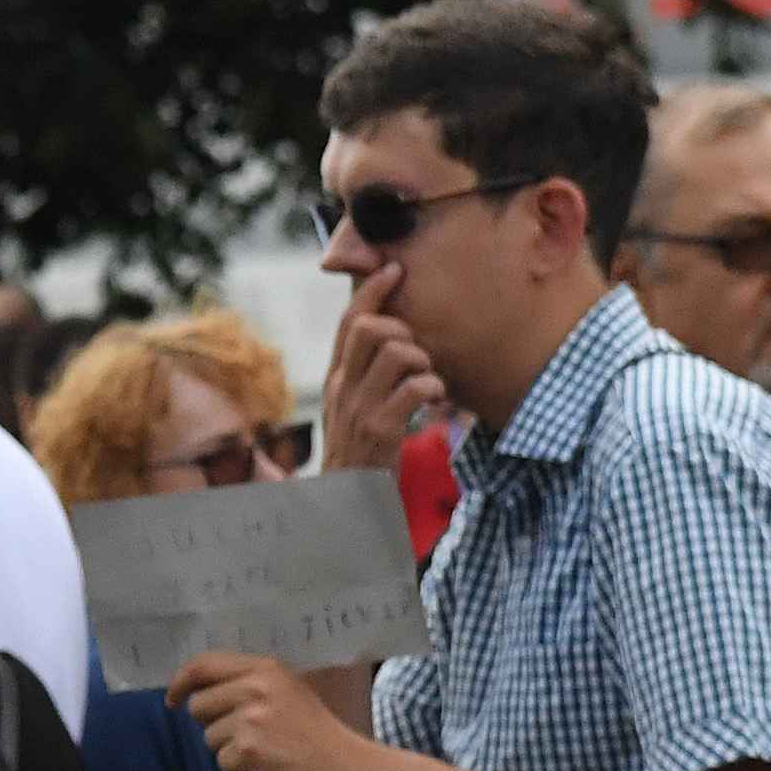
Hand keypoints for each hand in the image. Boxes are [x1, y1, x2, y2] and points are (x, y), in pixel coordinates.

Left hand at [170, 651, 378, 770]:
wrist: (350, 768)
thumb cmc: (318, 733)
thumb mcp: (287, 692)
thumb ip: (248, 684)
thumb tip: (196, 690)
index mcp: (266, 669)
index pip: (204, 665)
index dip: (181, 682)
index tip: (172, 699)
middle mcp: (255, 689)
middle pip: (198, 706)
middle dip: (213, 724)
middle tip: (248, 734)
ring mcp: (251, 720)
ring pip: (209, 738)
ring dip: (230, 749)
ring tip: (267, 750)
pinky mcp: (248, 752)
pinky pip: (222, 762)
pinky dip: (240, 770)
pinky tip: (269, 767)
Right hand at [322, 262, 442, 474]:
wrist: (344, 502)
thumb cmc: (358, 453)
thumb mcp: (351, 409)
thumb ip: (363, 375)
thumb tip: (384, 337)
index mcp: (336, 379)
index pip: (349, 321)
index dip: (373, 290)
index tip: (394, 269)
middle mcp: (342, 388)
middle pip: (370, 328)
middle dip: (404, 330)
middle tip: (417, 356)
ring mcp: (359, 409)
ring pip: (397, 352)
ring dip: (423, 361)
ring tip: (427, 381)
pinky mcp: (381, 430)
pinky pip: (416, 388)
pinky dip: (433, 389)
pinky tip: (434, 404)